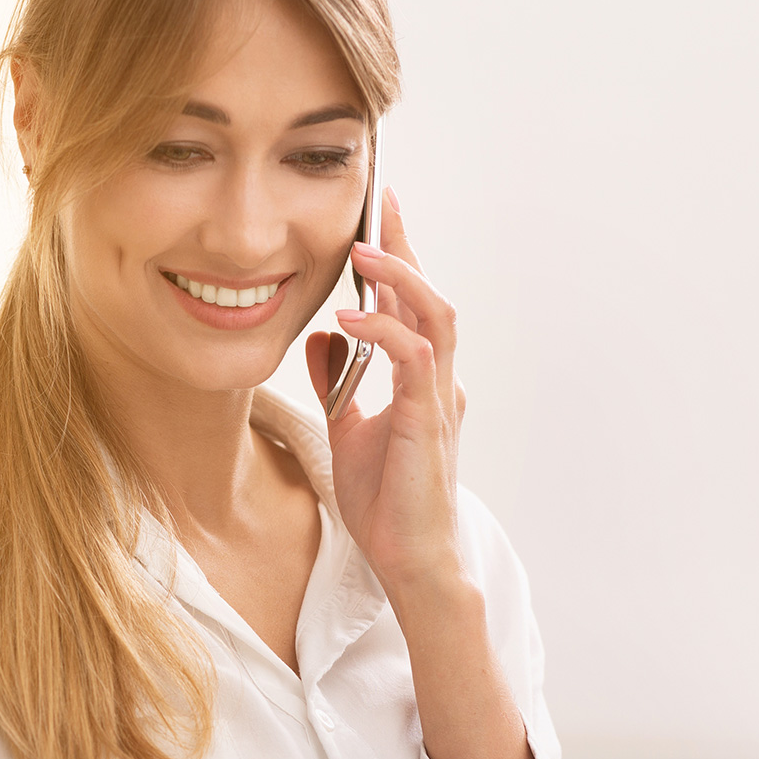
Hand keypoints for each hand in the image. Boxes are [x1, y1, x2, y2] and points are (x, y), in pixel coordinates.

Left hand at [304, 189, 469, 607]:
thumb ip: (338, 382)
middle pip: (430, 293)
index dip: (399, 254)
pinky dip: (383, 332)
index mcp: (421, 379)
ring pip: (434, 315)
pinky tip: (349, 320)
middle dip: (405, 245)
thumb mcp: (348, 430)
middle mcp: (437, 381)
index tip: (379, 210)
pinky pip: (413, 359)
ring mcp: (438, 398)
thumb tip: (321, 336)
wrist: (409, 559)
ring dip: (400, 278)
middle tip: (380, 200)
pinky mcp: (427, 420)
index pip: (413, 302)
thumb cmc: (388, 504)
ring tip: (362, 250)